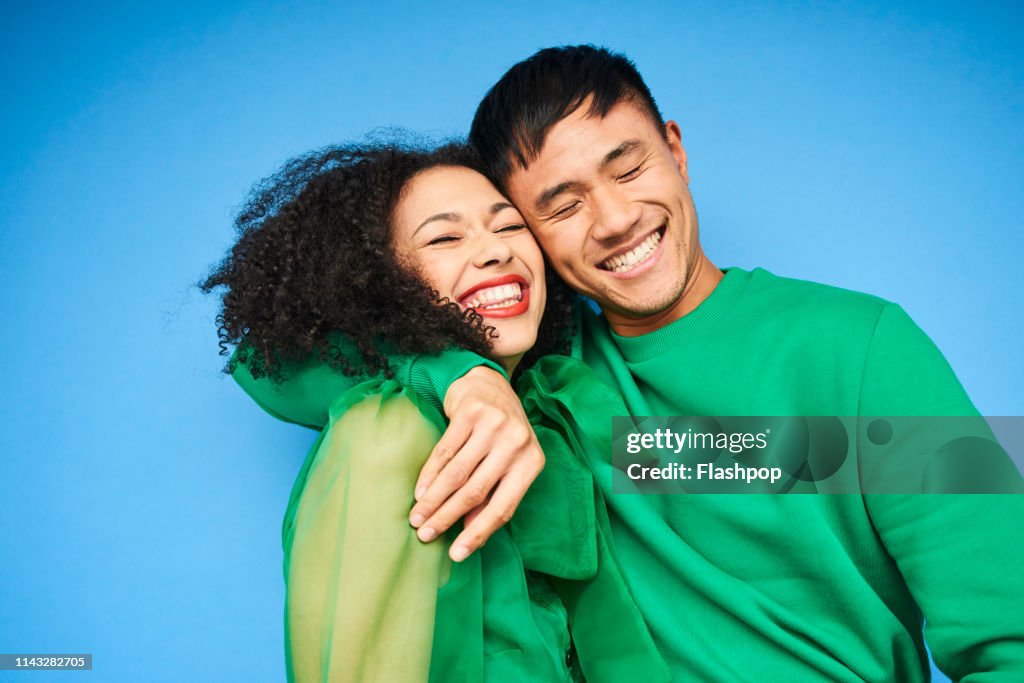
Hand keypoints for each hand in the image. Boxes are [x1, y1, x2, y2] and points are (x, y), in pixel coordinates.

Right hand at [408, 366, 543, 561]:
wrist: (489, 384)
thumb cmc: (500, 433)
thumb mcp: (507, 463)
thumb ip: (493, 495)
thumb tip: (468, 534)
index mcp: (532, 463)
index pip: (504, 507)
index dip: (478, 533)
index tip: (456, 554)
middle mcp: (517, 444)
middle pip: (476, 492)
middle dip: (447, 517)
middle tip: (425, 535)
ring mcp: (494, 426)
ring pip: (457, 474)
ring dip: (433, 500)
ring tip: (417, 518)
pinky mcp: (471, 412)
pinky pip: (444, 452)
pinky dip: (429, 475)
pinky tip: (419, 491)